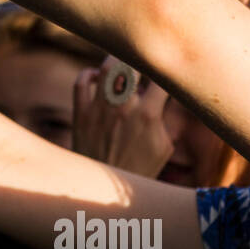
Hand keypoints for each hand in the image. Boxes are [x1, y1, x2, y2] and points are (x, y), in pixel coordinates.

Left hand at [71, 57, 172, 178]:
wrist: (106, 190)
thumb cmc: (141, 168)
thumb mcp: (164, 145)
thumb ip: (165, 116)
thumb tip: (167, 92)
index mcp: (147, 115)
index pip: (162, 77)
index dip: (167, 68)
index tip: (168, 66)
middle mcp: (122, 107)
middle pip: (132, 64)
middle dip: (140, 57)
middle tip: (143, 58)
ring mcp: (99, 109)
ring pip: (107, 67)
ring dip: (116, 60)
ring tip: (123, 62)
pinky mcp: (80, 114)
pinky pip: (81, 82)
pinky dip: (89, 74)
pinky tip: (98, 77)